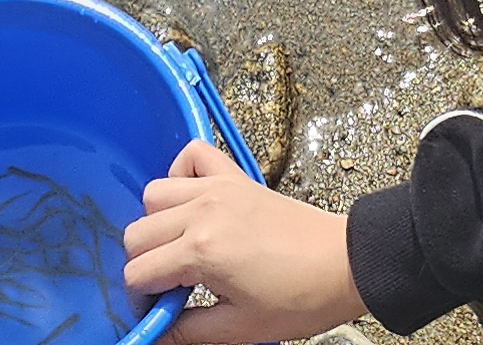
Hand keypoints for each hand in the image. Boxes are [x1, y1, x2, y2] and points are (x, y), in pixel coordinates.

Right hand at [124, 143, 363, 344]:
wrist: (344, 264)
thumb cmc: (302, 296)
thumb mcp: (240, 328)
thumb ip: (188, 333)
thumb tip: (154, 338)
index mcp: (202, 250)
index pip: (138, 272)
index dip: (140, 298)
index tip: (156, 310)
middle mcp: (204, 211)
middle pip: (137, 232)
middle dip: (143, 264)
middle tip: (167, 286)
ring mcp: (219, 188)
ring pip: (155, 193)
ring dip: (157, 223)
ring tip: (180, 248)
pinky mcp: (235, 177)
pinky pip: (193, 155)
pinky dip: (183, 174)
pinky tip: (193, 204)